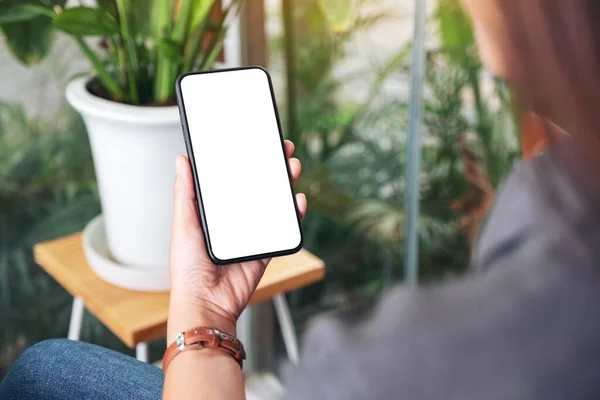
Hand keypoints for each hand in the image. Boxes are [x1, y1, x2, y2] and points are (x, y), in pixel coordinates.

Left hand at [167, 140, 306, 342]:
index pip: (233, 179)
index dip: (246, 160)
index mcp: (215, 213)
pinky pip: (283, 229)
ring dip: (285, 185)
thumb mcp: (184, 223)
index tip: (256, 141)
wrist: (206, 303)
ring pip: (274, 204)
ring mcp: (252, 235)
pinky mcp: (265, 249)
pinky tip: (297, 200)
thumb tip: (182, 160)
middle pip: (258, 188)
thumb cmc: (188, 268)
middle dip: (271, 168)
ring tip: (291, 168)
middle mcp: (235, 221)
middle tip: (282, 150)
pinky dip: (293, 214)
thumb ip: (185, 193)